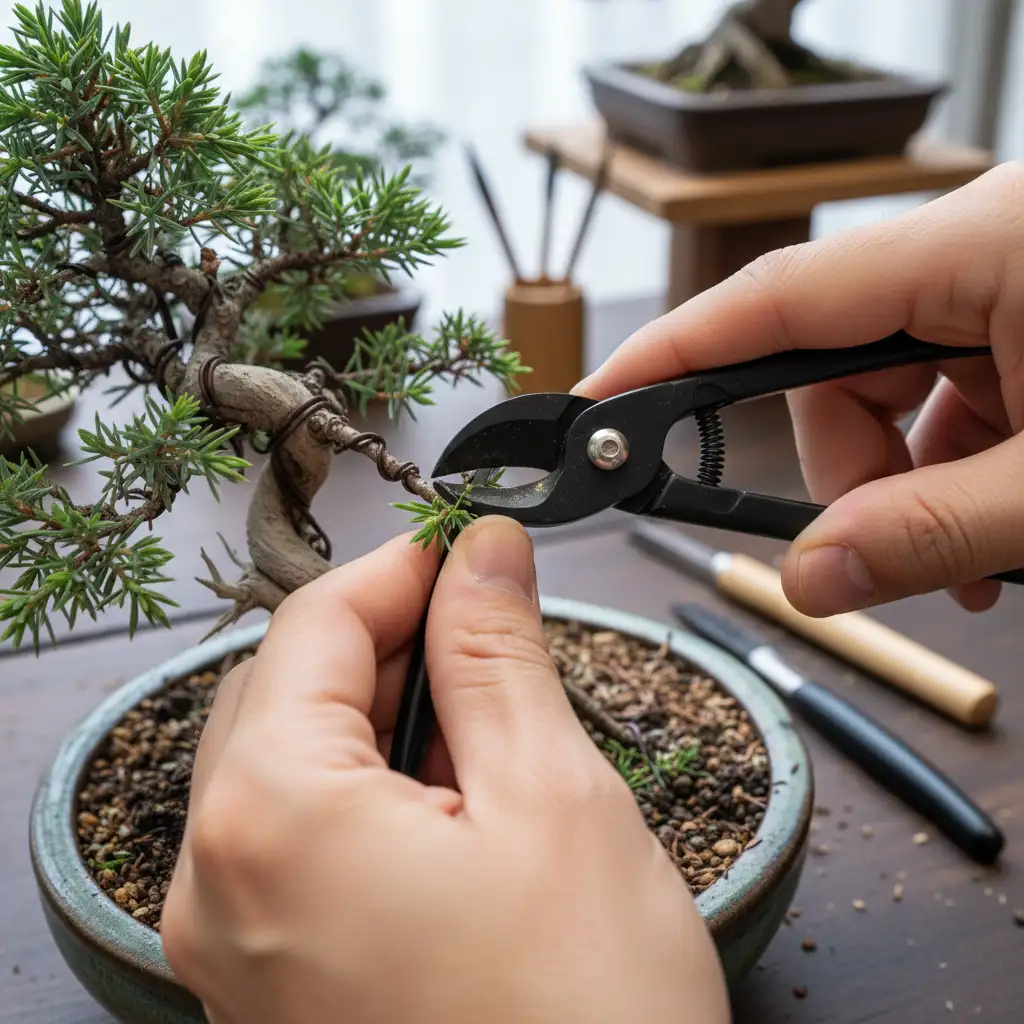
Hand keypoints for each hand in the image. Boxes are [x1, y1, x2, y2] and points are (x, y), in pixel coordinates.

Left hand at [161, 518, 728, 1023]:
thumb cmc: (582, 1023)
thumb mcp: (550, 796)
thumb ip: (496, 652)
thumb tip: (483, 554)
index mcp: (269, 818)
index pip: (315, 624)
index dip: (403, 568)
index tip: (471, 548)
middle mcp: (217, 881)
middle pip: (290, 689)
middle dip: (393, 640)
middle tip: (491, 626)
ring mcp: (234, 941)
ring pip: (294, 760)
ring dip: (385, 715)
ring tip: (489, 724)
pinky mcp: (270, 979)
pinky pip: (299, 838)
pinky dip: (369, 791)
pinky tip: (453, 802)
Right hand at [576, 162, 1023, 616]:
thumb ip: (930, 532)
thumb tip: (810, 581)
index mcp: (980, 244)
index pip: (776, 295)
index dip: (671, 353)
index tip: (597, 403)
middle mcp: (977, 246)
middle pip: (829, 363)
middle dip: (845, 471)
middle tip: (879, 551)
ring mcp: (1003, 278)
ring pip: (883, 387)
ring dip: (902, 481)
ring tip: (965, 558)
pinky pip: (940, 391)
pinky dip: (945, 467)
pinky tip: (988, 528)